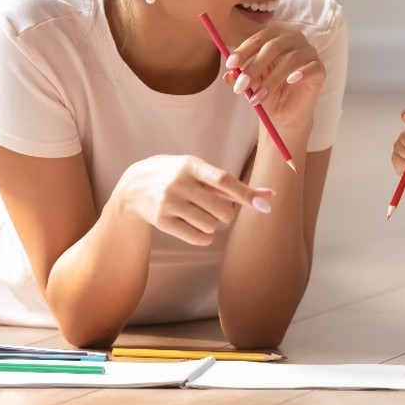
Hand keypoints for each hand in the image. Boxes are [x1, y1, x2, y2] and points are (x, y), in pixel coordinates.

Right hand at [115, 155, 274, 245]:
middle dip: (226, 214)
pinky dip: (205, 237)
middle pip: (222, 210)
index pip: (223, 180)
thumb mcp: (199, 171)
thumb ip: (232, 184)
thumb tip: (270, 195)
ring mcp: (168, 202)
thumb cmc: (178, 176)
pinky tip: (198, 228)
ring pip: (211, 226)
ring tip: (201, 215)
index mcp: (191, 165)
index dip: (246, 193)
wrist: (134, 186)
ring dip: (213, 225)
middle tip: (216, 208)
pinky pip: (197, 238)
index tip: (265, 204)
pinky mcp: (162, 221)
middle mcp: (179, 183)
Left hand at [223, 25, 324, 130]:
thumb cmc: (267, 91)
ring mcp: (309, 52)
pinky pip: (311, 67)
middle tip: (241, 86)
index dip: (244, 50)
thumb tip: (228, 75)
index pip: (259, 38)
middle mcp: (294, 39)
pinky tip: (289, 81)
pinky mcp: (319, 69)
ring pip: (291, 59)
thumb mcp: (250, 84)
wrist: (283, 114)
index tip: (230, 65)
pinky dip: (300, 73)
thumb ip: (240, 76)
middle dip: (254, 66)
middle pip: (274, 46)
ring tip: (258, 97)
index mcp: (275, 36)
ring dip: (271, 79)